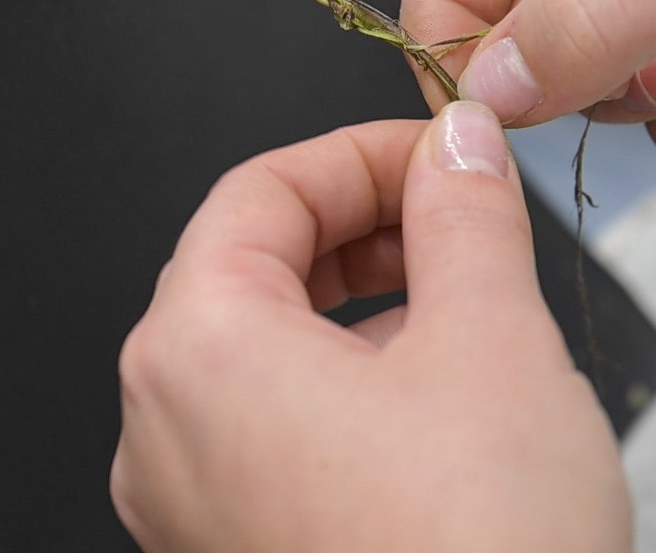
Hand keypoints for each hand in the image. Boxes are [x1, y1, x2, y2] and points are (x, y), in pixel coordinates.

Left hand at [110, 103, 628, 552]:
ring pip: (262, 359)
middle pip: (248, 271)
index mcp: (196, 351)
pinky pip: (269, 440)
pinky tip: (432, 413)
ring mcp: (188, 509)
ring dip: (358, 312)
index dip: (361, 156)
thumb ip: (464, 215)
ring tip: (462, 316)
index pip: (258, 192)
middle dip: (362, 232)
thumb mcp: (492, 341)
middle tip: (460, 221)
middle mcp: (163, 431)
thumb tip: (457, 145)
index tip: (440, 154)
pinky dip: (341, 395)